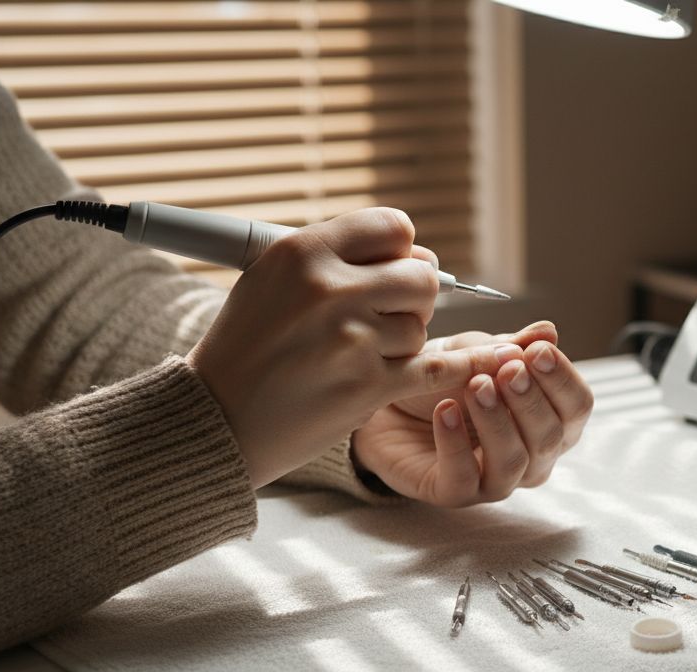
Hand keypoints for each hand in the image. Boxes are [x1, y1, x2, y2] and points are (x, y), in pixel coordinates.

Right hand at [187, 208, 521, 486]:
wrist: (217, 419)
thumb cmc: (248, 346)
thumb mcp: (272, 279)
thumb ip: (340, 257)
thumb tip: (418, 252)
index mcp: (303, 252)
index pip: (393, 227)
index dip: (402, 251)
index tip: (391, 270)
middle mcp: (329, 289)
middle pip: (422, 276)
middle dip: (415, 299)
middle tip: (387, 318)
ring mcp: (352, 339)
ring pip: (422, 327)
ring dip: (404, 344)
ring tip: (359, 358)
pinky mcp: (369, 386)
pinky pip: (439, 366)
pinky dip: (462, 366)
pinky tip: (478, 361)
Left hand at [351, 321, 594, 505]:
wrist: (387, 398)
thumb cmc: (442, 378)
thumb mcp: (476, 352)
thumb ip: (511, 346)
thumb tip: (548, 332)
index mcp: (549, 419)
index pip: (577, 407)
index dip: (562, 380)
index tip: (537, 352)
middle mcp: (532, 455)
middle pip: (551, 436)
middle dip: (530, 400)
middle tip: (506, 369)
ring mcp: (496, 478)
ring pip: (514, 461)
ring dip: (497, 421)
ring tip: (476, 386)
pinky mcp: (455, 493)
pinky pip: (464, 477)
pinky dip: (455, 443)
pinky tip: (444, 410)